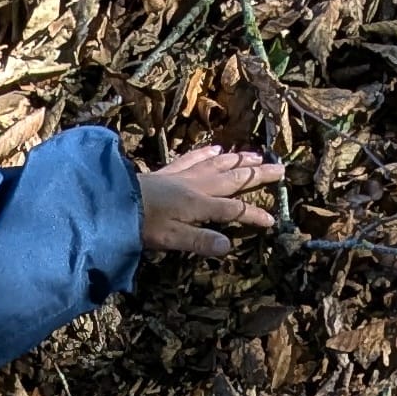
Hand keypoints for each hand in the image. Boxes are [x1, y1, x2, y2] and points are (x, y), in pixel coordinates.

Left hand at [136, 144, 285, 257]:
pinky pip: (194, 157)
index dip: (254, 215)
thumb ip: (201, 241)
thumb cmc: (143, 224)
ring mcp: (185, 175)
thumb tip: (229, 246)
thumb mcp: (173, 239)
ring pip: (219, 164)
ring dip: (239, 159)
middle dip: (258, 175)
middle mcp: (198, 185)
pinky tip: (216, 148)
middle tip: (280, 169)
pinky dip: (208, 152)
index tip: (272, 220)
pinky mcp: (171, 170)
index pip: (234, 210)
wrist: (116, 201)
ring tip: (257, 155)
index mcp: (201, 204)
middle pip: (234, 179)